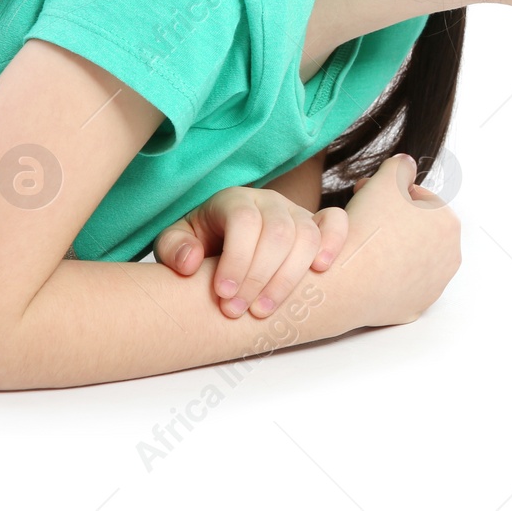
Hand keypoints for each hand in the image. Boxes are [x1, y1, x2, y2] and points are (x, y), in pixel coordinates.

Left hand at [153, 186, 347, 318]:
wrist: (225, 240)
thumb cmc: (201, 243)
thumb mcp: (177, 241)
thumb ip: (175, 248)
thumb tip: (191, 263)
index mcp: (234, 200)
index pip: (245, 222)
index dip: (237, 259)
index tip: (223, 294)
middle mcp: (269, 202)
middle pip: (278, 233)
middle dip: (259, 277)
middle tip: (237, 311)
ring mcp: (296, 212)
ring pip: (307, 236)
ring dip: (288, 278)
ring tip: (264, 311)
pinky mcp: (316, 225)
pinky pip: (336, 223)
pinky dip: (333, 243)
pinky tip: (320, 271)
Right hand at [340, 153, 461, 326]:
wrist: (345, 280)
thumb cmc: (368, 227)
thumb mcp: (387, 177)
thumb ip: (401, 165)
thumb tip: (406, 165)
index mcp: (449, 224)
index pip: (419, 199)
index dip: (391, 193)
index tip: (368, 196)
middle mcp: (450, 257)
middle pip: (417, 229)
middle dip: (392, 219)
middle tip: (363, 215)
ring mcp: (433, 286)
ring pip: (410, 257)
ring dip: (391, 246)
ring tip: (364, 241)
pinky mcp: (414, 308)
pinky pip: (400, 284)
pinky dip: (386, 274)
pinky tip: (367, 267)